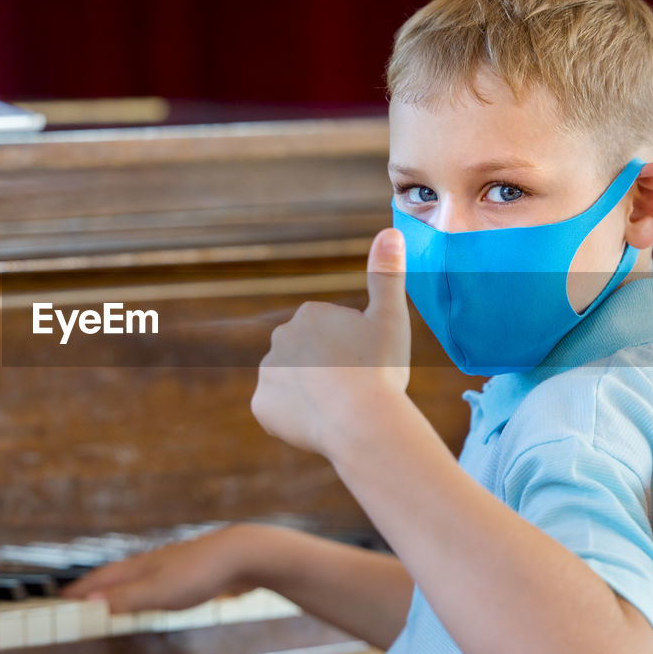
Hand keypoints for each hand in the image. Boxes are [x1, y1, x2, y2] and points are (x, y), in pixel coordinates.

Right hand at [60, 525, 258, 613]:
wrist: (242, 555)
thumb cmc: (200, 573)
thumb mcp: (159, 592)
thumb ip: (125, 598)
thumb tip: (89, 602)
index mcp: (140, 567)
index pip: (101, 579)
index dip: (81, 590)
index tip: (62, 599)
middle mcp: (151, 563)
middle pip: (115, 576)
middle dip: (95, 587)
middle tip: (78, 599)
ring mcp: (170, 566)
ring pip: (136, 578)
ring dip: (118, 588)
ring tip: (108, 597)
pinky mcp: (189, 573)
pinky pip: (158, 583)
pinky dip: (144, 591)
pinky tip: (154, 595)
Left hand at [250, 228, 410, 456]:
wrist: (361, 421)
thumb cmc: (380, 368)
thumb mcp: (391, 318)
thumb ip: (386, 275)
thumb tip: (390, 231)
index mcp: (310, 315)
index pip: (331, 337)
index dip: (353, 355)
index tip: (366, 367)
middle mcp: (280, 337)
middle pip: (309, 358)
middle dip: (327, 371)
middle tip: (354, 389)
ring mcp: (267, 372)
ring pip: (294, 384)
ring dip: (311, 394)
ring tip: (339, 409)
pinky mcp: (261, 405)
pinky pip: (279, 411)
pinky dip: (295, 419)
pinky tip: (319, 423)